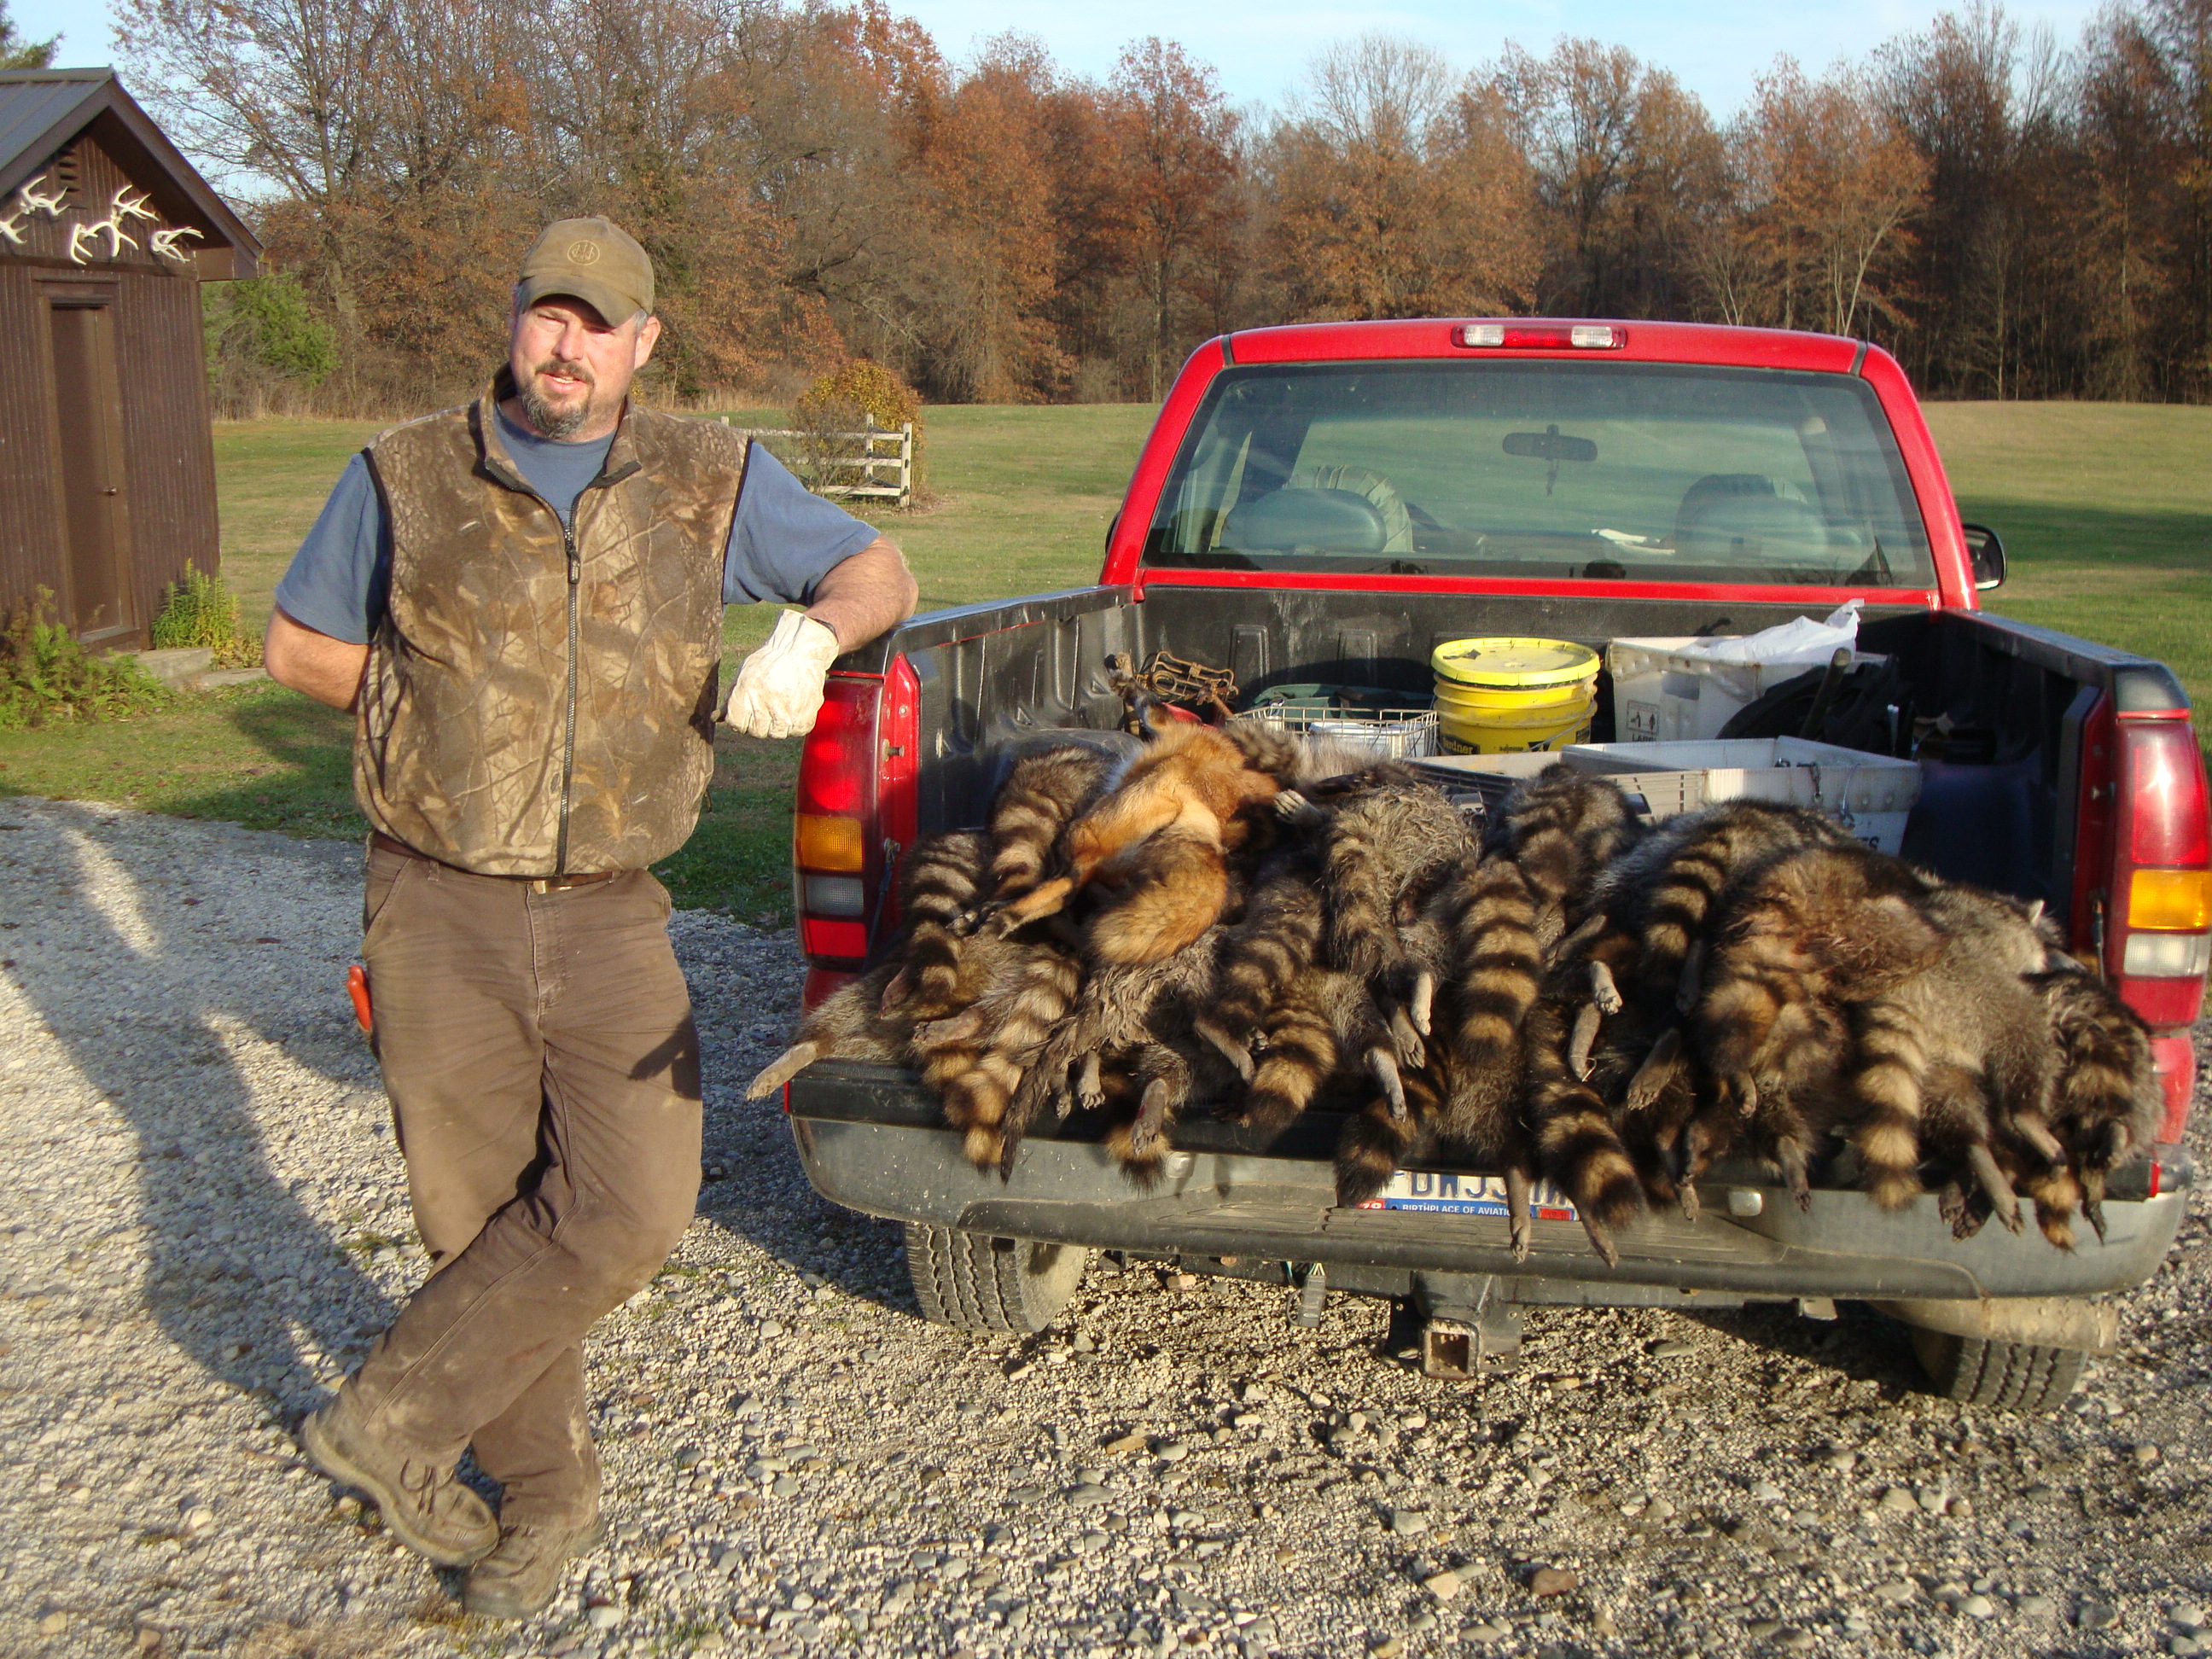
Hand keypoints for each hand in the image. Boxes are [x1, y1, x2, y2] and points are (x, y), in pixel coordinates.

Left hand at [724, 611, 840, 737]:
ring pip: (776, 734)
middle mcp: (765, 706)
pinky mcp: (804, 718)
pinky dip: (796, 723)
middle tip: (769, 705)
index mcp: (746, 693)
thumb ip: (731, 697)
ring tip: (783, 705)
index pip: (736, 724)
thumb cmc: (769, 662)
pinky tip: (796, 706)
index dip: (741, 719)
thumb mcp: (744, 674)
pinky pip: (795, 732)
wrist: (800, 650)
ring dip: (778, 723)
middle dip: (760, 721)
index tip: (749, 711)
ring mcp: (786, 715)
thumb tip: (716, 718)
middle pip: (756, 731)